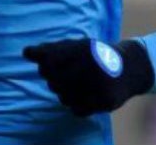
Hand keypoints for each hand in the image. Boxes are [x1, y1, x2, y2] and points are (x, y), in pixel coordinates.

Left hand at [23, 38, 154, 115]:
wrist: (129, 68)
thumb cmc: (95, 56)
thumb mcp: (75, 45)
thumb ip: (51, 49)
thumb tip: (26, 53)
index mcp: (82, 48)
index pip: (48, 61)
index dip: (45, 65)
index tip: (47, 65)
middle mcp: (92, 66)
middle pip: (54, 81)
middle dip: (54, 79)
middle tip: (66, 75)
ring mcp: (100, 85)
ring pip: (63, 96)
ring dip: (64, 92)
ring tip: (76, 84)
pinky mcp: (106, 101)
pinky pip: (77, 109)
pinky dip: (75, 104)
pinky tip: (82, 95)